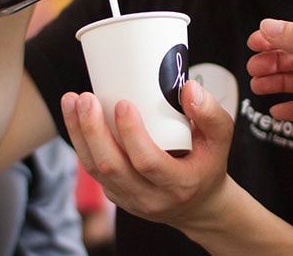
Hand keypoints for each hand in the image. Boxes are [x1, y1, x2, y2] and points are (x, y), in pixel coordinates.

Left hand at [60, 79, 234, 229]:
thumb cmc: (208, 163)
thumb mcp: (220, 139)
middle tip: (86, 98)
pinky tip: (74, 115)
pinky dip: (80, 141)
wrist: (198, 205)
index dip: (131, 134)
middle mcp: (150, 197)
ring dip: (79, 133)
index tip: (123, 103)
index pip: (148, 162)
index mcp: (178, 184)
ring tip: (72, 101)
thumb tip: (188, 87)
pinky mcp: (114, 194)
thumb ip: (210, 113)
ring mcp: (128, 199)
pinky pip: (91, 170)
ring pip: (94, 169)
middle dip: (93, 130)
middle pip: (112, 166)